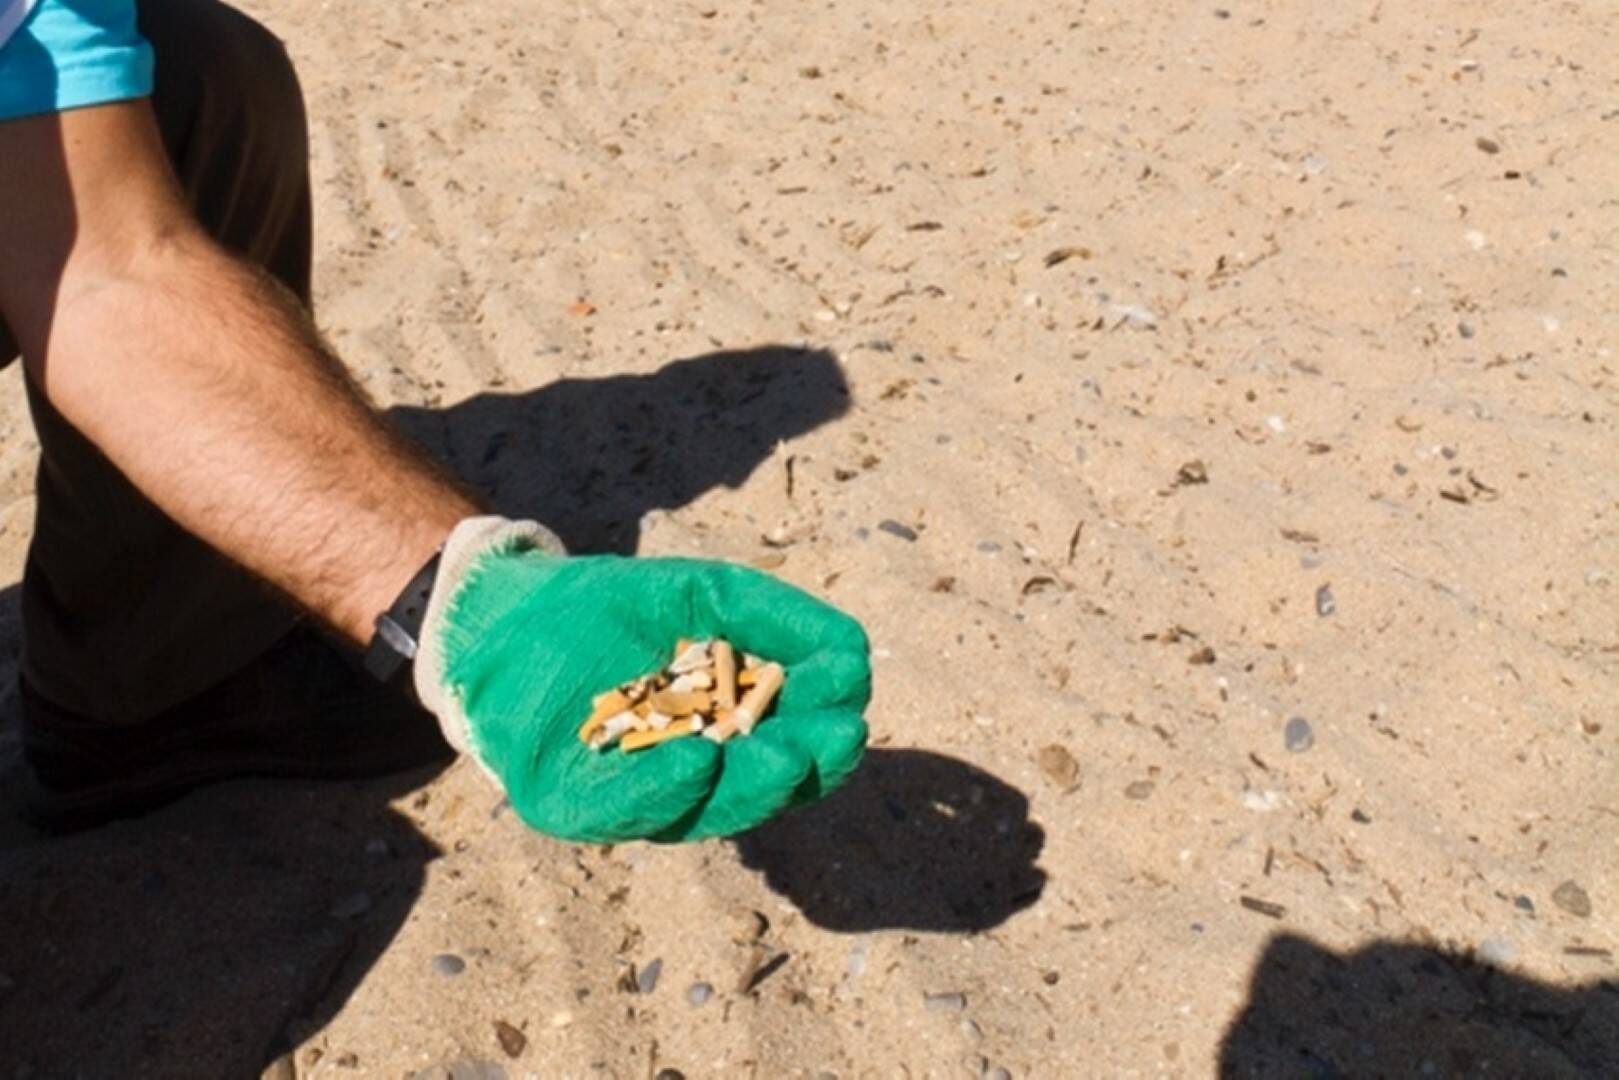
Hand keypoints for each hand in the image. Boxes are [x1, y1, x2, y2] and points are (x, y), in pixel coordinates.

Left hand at [415, 518, 870, 842]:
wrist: (506, 609)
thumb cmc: (617, 607)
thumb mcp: (709, 596)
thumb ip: (779, 619)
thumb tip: (854, 654)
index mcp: (729, 740)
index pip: (795, 755)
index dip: (828, 737)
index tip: (851, 704)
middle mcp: (689, 780)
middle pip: (759, 789)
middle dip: (801, 765)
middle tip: (837, 737)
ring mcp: (631, 797)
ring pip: (704, 808)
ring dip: (749, 783)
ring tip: (783, 753)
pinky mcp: (569, 806)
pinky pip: (623, 809)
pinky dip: (665, 791)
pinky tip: (697, 763)